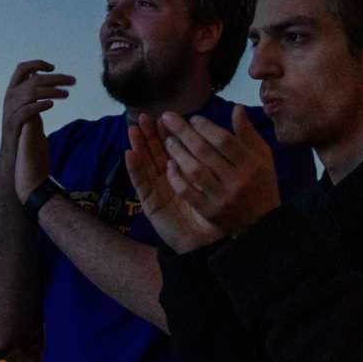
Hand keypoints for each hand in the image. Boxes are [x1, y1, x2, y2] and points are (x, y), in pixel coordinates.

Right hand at [1, 60, 73, 194]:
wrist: (13, 157)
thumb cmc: (23, 132)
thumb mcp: (28, 109)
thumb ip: (33, 96)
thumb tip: (43, 81)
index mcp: (12, 92)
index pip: (21, 69)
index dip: (37, 64)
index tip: (53, 67)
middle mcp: (9, 98)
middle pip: (32, 80)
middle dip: (55, 78)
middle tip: (72, 81)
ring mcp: (10, 112)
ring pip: (30, 93)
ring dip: (51, 91)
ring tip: (67, 94)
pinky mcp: (13, 126)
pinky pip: (26, 112)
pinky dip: (39, 105)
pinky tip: (51, 104)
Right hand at [123, 115, 224, 252]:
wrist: (209, 244)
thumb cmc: (218, 213)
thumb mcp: (223, 180)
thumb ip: (222, 155)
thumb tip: (232, 125)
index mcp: (184, 175)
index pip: (173, 149)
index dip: (168, 133)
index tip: (165, 117)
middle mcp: (169, 181)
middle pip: (156, 154)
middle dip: (149, 135)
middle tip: (144, 117)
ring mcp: (158, 192)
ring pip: (145, 165)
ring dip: (138, 146)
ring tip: (133, 129)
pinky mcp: (151, 205)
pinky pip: (141, 184)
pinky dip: (134, 169)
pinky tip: (129, 154)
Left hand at [156, 107, 279, 233]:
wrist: (263, 223)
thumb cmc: (261, 183)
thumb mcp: (262, 157)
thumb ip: (248, 134)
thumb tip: (236, 108)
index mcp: (251, 164)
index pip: (224, 140)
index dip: (206, 127)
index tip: (193, 118)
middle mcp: (236, 181)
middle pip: (205, 152)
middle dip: (184, 132)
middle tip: (167, 118)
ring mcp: (222, 198)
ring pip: (194, 171)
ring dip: (178, 153)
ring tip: (168, 140)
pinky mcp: (210, 212)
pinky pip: (188, 193)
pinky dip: (177, 178)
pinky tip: (169, 166)